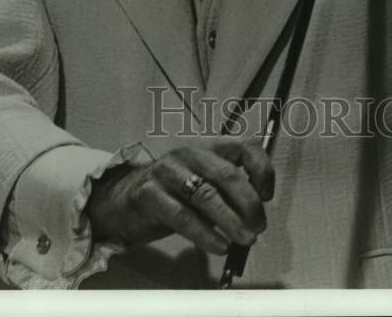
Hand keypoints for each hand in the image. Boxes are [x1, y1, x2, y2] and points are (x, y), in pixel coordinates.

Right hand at [86, 136, 273, 254]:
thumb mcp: (203, 181)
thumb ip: (227, 187)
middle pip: (227, 174)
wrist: (124, 200)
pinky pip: (183, 217)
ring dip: (231, 221)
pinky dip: (205, 234)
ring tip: (244, 239)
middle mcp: (188, 152)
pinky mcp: (150, 194)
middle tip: (259, 227)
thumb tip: (259, 209)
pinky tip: (219, 246)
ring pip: (207, 196)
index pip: (244, 145)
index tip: (267, 196)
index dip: (262, 169)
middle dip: (249, 203)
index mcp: (207, 145)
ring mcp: (167, 171)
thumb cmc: (173, 192)